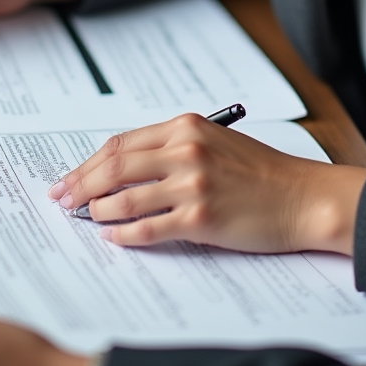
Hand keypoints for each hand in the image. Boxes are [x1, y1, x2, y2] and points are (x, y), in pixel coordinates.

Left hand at [48, 114, 365, 254]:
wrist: (303, 197)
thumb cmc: (261, 172)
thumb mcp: (214, 143)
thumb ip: (171, 149)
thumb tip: (121, 170)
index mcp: (185, 127)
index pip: (121, 144)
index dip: (88, 163)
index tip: (70, 177)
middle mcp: (185, 150)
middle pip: (114, 167)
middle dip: (81, 185)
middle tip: (62, 199)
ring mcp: (192, 185)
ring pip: (124, 198)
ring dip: (98, 211)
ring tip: (87, 218)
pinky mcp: (200, 218)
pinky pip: (148, 228)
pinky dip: (124, 235)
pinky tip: (114, 238)